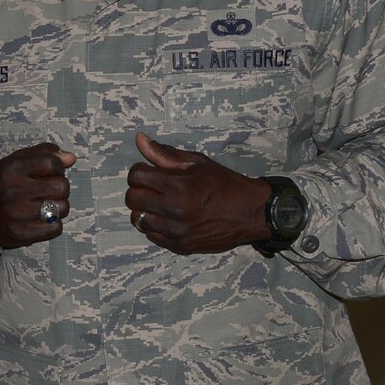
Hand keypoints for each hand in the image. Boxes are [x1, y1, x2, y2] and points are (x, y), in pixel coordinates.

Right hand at [0, 142, 75, 246]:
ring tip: (44, 205)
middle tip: (48, 190)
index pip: (52, 163)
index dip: (58, 167)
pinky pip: (56, 228)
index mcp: (11, 168)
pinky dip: (53, 224)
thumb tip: (71, 158)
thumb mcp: (17, 161)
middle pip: (61, 187)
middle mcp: (12, 190)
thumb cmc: (5, 183)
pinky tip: (41, 219)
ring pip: (62, 208)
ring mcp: (16, 214)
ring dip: (58, 207)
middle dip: (60, 188)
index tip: (50, 172)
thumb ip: (44, 154)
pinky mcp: (21, 233)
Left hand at [124, 132, 270, 253]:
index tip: (149, 172)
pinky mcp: (181, 245)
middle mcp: (174, 209)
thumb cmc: (224, 184)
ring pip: (138, 220)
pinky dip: (155, 226)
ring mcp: (176, 230)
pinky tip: (168, 219)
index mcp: (177, 185)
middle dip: (139, 190)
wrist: (252, 213)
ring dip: (145, 210)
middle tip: (154, 189)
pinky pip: (152, 236)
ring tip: (160, 204)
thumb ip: (164, 154)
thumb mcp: (197, 163)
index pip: (136, 176)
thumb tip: (139, 139)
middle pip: (133, 199)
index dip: (140, 172)